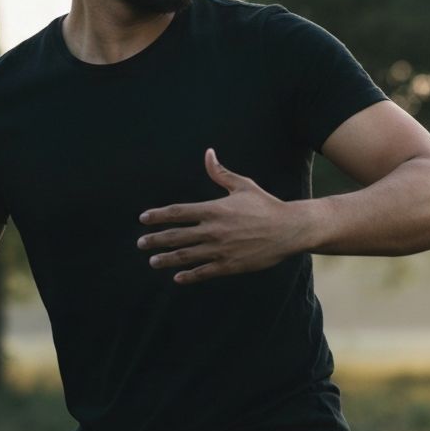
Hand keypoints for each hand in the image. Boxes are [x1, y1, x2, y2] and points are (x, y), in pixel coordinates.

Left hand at [138, 148, 307, 283]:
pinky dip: (189, 275)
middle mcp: (213, 230)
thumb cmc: (266, 205)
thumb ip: (220, 173)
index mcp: (214, 209)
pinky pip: (204, 272)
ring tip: (153, 261)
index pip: (178, 213)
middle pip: (176, 236)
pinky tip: (177, 277)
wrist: (289, 229)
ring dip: (166, 259)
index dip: (158, 216)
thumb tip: (208, 153)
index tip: (143, 219)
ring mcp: (220, 249)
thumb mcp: (243, 186)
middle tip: (140, 243)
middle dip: (155, 240)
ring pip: (186, 256)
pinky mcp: (230, 265)